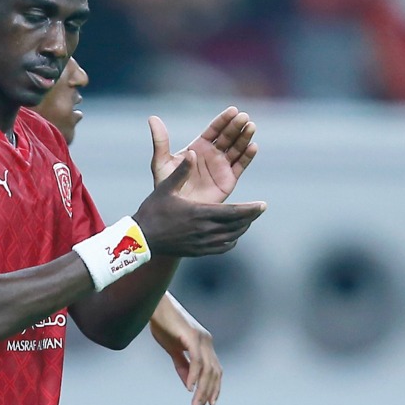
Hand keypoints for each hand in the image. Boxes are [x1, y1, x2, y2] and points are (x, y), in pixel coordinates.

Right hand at [134, 155, 265, 256]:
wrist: (140, 239)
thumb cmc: (152, 211)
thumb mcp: (165, 188)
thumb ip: (182, 171)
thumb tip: (193, 152)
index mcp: (199, 213)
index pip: (233, 212)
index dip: (250, 209)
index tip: (263, 205)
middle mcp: (204, 230)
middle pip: (236, 226)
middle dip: (250, 217)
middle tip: (259, 209)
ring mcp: (201, 243)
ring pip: (231, 237)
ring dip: (242, 228)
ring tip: (247, 219)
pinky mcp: (198, 251)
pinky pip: (222, 248)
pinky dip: (231, 241)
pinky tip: (232, 235)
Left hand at [149, 109, 256, 203]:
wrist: (175, 210)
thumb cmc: (166, 186)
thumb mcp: (161, 162)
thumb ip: (160, 140)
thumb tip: (152, 118)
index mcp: (198, 147)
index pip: (214, 130)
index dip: (224, 120)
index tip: (233, 110)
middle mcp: (212, 154)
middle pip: (228, 136)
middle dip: (236, 126)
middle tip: (244, 117)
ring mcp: (222, 166)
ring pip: (237, 148)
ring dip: (245, 137)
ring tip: (251, 127)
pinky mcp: (229, 180)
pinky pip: (240, 166)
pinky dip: (247, 156)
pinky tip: (252, 146)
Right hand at [149, 297, 221, 404]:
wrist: (153, 304)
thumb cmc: (162, 323)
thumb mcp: (172, 349)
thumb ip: (182, 366)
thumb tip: (188, 385)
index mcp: (204, 344)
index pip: (215, 370)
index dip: (214, 387)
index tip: (210, 403)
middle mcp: (207, 341)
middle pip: (213, 373)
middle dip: (208, 393)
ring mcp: (201, 339)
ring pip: (207, 370)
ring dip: (202, 389)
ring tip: (195, 404)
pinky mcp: (192, 336)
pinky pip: (197, 360)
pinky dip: (194, 375)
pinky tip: (190, 388)